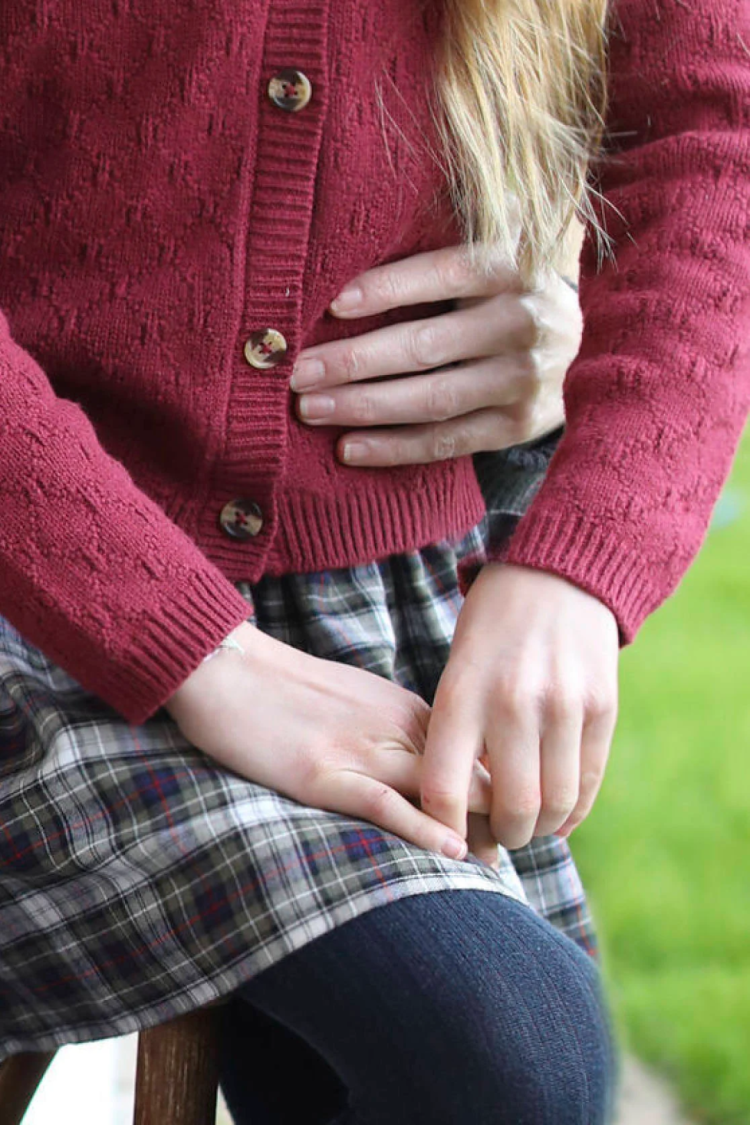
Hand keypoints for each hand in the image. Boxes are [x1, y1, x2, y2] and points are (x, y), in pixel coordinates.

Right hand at [164, 622, 494, 860]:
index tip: (516, 822)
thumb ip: (396, 732)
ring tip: (499, 865)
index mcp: (407, 708)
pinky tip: (452, 851)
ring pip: (439, 788)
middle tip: (517, 852)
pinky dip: (423, 828)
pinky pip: (385, 802)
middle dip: (500, 814)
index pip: (475, 753)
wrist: (225, 666)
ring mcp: (359, 748)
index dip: (503, 789)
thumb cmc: (284, 687)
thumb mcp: (356, 703)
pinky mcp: (322, 772)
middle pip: (469, 771)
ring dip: (475, 829)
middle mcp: (394, 725)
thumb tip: (427, 769)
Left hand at [290, 238, 582, 466]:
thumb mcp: (499, 242)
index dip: (390, 287)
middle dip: (353, 360)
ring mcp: (525, 379)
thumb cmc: (510, 283)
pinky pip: (448, 441)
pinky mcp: (519, 425)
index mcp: (517, 264)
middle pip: (427, 345)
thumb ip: (448, 232)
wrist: (590, 342)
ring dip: (364, 407)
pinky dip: (395, 448)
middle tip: (297, 370)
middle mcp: (526, 322)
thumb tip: (355, 233)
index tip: (331, 302)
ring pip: (432, 399)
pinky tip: (348, 448)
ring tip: (310, 409)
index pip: (446, 273)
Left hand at [420, 563, 618, 851]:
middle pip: (510, 809)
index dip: (444, 833)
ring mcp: (562, 705)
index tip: (447, 847)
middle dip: (501, 837)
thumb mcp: (457, 672)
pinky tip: (559, 814)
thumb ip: (458, 735)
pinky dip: (573, 811)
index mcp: (462, 693)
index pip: (445, 789)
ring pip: (555, 805)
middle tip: (496, 837)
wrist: (555, 575)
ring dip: (540, 830)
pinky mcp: (601, 707)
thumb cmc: (491, 631)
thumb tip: (462, 813)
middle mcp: (512, 703)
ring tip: (527, 826)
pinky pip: (588, 782)